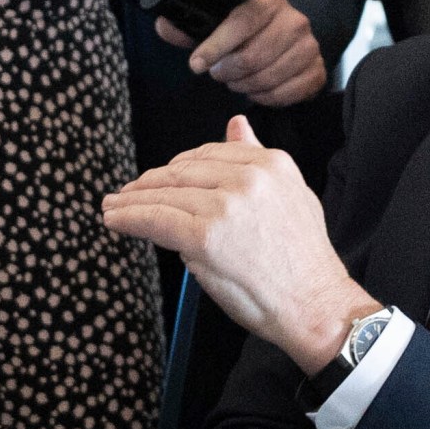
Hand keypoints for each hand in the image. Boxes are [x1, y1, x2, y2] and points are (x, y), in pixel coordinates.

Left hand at [101, 116, 377, 373]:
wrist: (316, 305)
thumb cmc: (304, 261)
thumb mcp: (292, 194)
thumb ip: (258, 158)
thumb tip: (237, 123)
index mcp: (271, 163)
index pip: (209, 154)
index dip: (177, 166)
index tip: (160, 177)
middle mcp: (247, 178)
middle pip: (182, 171)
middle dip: (150, 182)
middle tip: (126, 193)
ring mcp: (224, 206)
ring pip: (164, 194)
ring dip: (131, 200)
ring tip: (113, 205)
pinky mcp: (204, 237)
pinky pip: (155, 220)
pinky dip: (129, 218)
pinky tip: (115, 220)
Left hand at [157, 0, 326, 106]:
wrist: (284, 39)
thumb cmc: (243, 31)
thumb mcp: (213, 21)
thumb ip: (187, 25)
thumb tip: (165, 25)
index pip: (244, 19)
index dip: (217, 44)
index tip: (197, 63)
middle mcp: (294, 19)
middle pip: (255, 55)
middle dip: (228, 71)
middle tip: (219, 73)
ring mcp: (309, 46)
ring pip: (268, 77)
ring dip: (244, 85)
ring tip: (236, 79)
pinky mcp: (317, 70)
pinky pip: (286, 94)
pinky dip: (265, 97)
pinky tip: (256, 88)